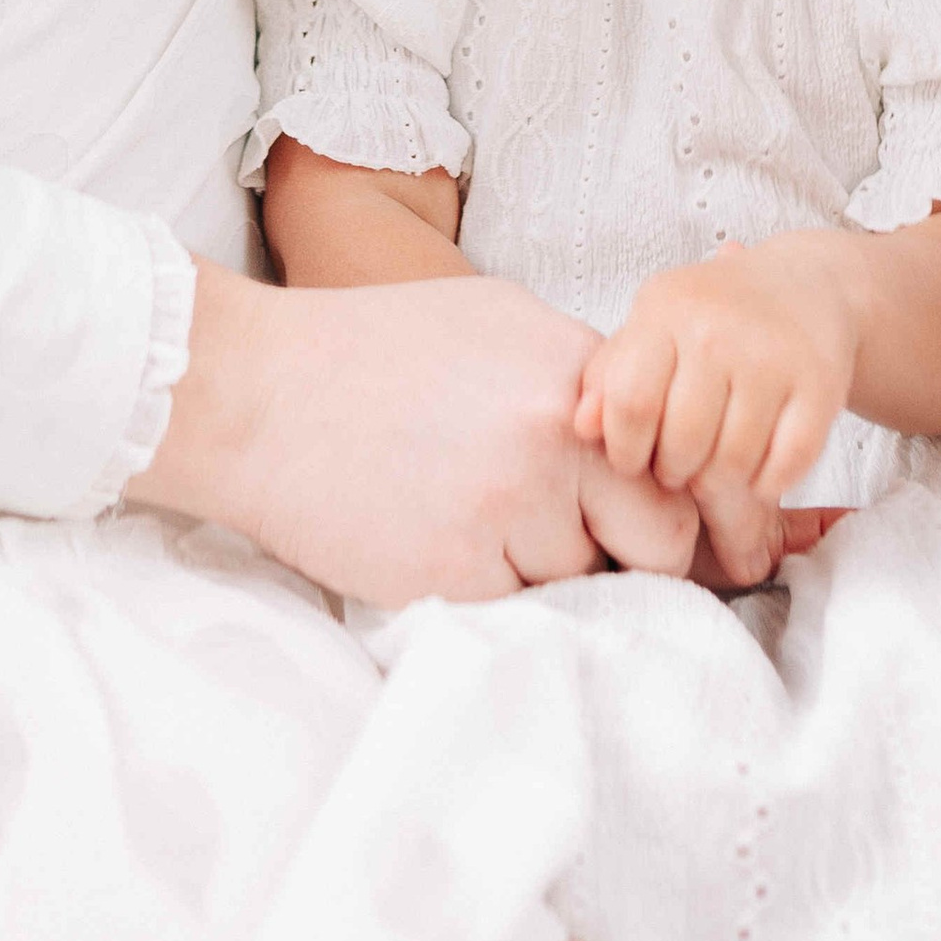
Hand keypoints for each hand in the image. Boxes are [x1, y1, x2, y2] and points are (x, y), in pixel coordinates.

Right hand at [129, 260, 696, 605]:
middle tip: (581, 548)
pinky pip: (517, 614)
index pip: (683, 469)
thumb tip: (652, 444)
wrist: (258, 395)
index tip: (679, 539)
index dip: (682, 512)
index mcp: (575, 370)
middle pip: (660, 545)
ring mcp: (507, 510)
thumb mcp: (499, 325)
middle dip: (632, 560)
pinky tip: (440, 543)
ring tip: (475, 525)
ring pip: (583, 587)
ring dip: (548, 577)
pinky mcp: (456, 576)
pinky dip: (492, 598)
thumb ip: (583, 383)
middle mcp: (556, 437)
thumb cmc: (374, 354)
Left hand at [576, 234, 861, 544]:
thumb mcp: (652, 326)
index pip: (630, 402)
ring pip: (733, 463)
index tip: (634, 457)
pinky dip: (767, 483)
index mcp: (667, 309)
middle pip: (683, 442)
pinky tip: (758, 465)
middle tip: (679, 464)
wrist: (806, 284)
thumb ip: (610, 374)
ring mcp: (773, 357)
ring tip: (714, 464)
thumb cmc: (711, 316)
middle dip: (673, 472)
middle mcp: (719, 329)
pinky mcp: (820, 384)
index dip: (625, 449)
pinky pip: (785, 467)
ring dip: (719, 483)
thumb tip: (581, 426)